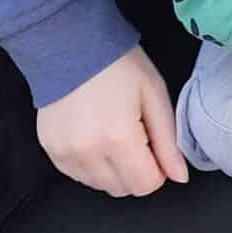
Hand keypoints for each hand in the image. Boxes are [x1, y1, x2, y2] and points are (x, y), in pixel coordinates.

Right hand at [35, 46, 188, 197]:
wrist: (70, 43)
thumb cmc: (118, 65)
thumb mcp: (154, 94)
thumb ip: (168, 141)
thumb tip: (179, 176)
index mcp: (119, 140)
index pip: (147, 185)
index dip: (157, 168)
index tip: (152, 144)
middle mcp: (89, 154)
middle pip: (124, 189)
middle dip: (135, 169)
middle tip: (133, 135)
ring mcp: (66, 155)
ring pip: (100, 186)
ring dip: (112, 169)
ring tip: (110, 132)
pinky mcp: (51, 151)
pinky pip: (78, 175)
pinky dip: (90, 164)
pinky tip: (92, 134)